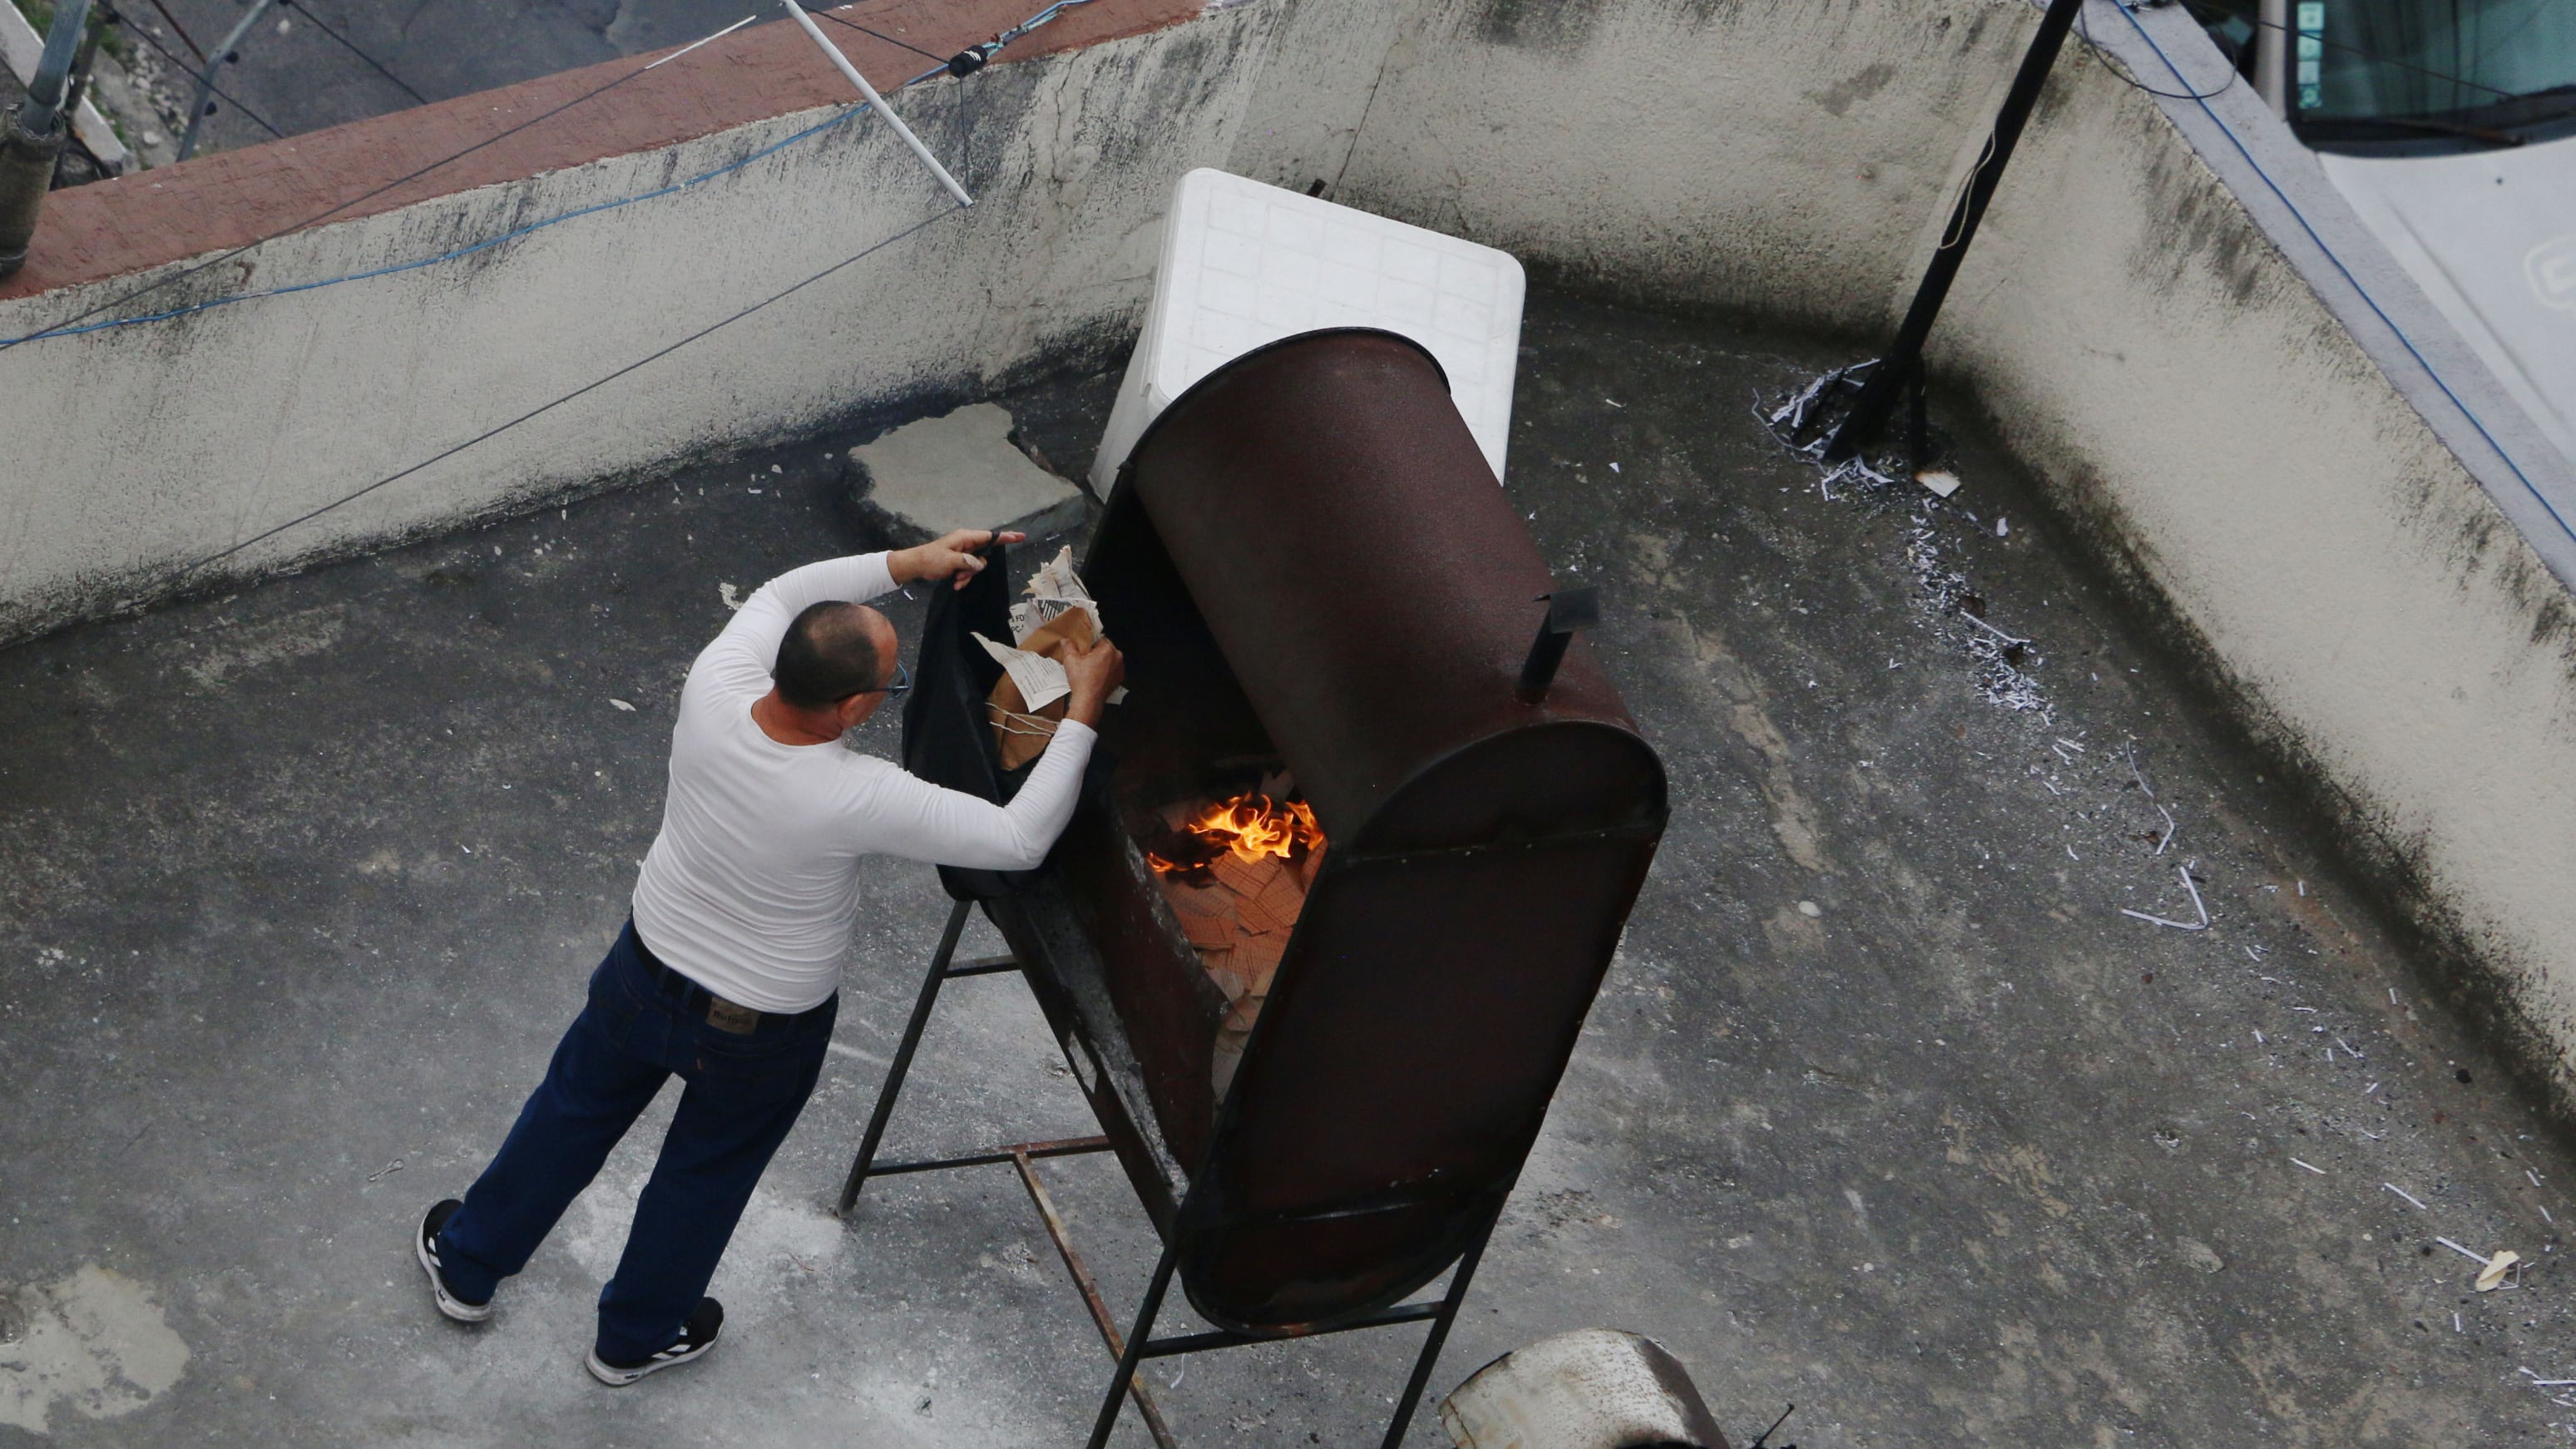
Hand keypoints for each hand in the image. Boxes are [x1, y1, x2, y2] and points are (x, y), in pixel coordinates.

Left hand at [893, 528, 1024, 589]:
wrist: (916, 565)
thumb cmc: (932, 559)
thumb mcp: (951, 561)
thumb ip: (968, 562)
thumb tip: (980, 564)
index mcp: (965, 538)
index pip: (990, 536)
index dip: (1006, 537)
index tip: (1020, 537)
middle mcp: (966, 543)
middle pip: (983, 555)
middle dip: (975, 568)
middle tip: (962, 575)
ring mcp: (963, 552)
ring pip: (976, 566)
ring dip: (968, 575)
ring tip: (956, 580)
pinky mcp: (959, 561)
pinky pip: (968, 570)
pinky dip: (963, 578)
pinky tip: (955, 583)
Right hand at [1060, 635, 1124, 726]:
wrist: (1088, 701)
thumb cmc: (1083, 683)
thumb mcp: (1070, 661)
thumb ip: (1068, 647)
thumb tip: (1066, 641)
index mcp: (1107, 650)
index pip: (1100, 638)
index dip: (1090, 643)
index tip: (1085, 648)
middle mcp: (1117, 658)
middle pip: (1106, 648)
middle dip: (1096, 652)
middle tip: (1085, 659)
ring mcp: (1119, 669)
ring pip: (1109, 659)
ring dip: (1101, 661)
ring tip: (1089, 668)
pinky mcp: (1119, 678)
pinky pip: (1112, 669)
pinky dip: (1105, 670)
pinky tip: (1095, 675)